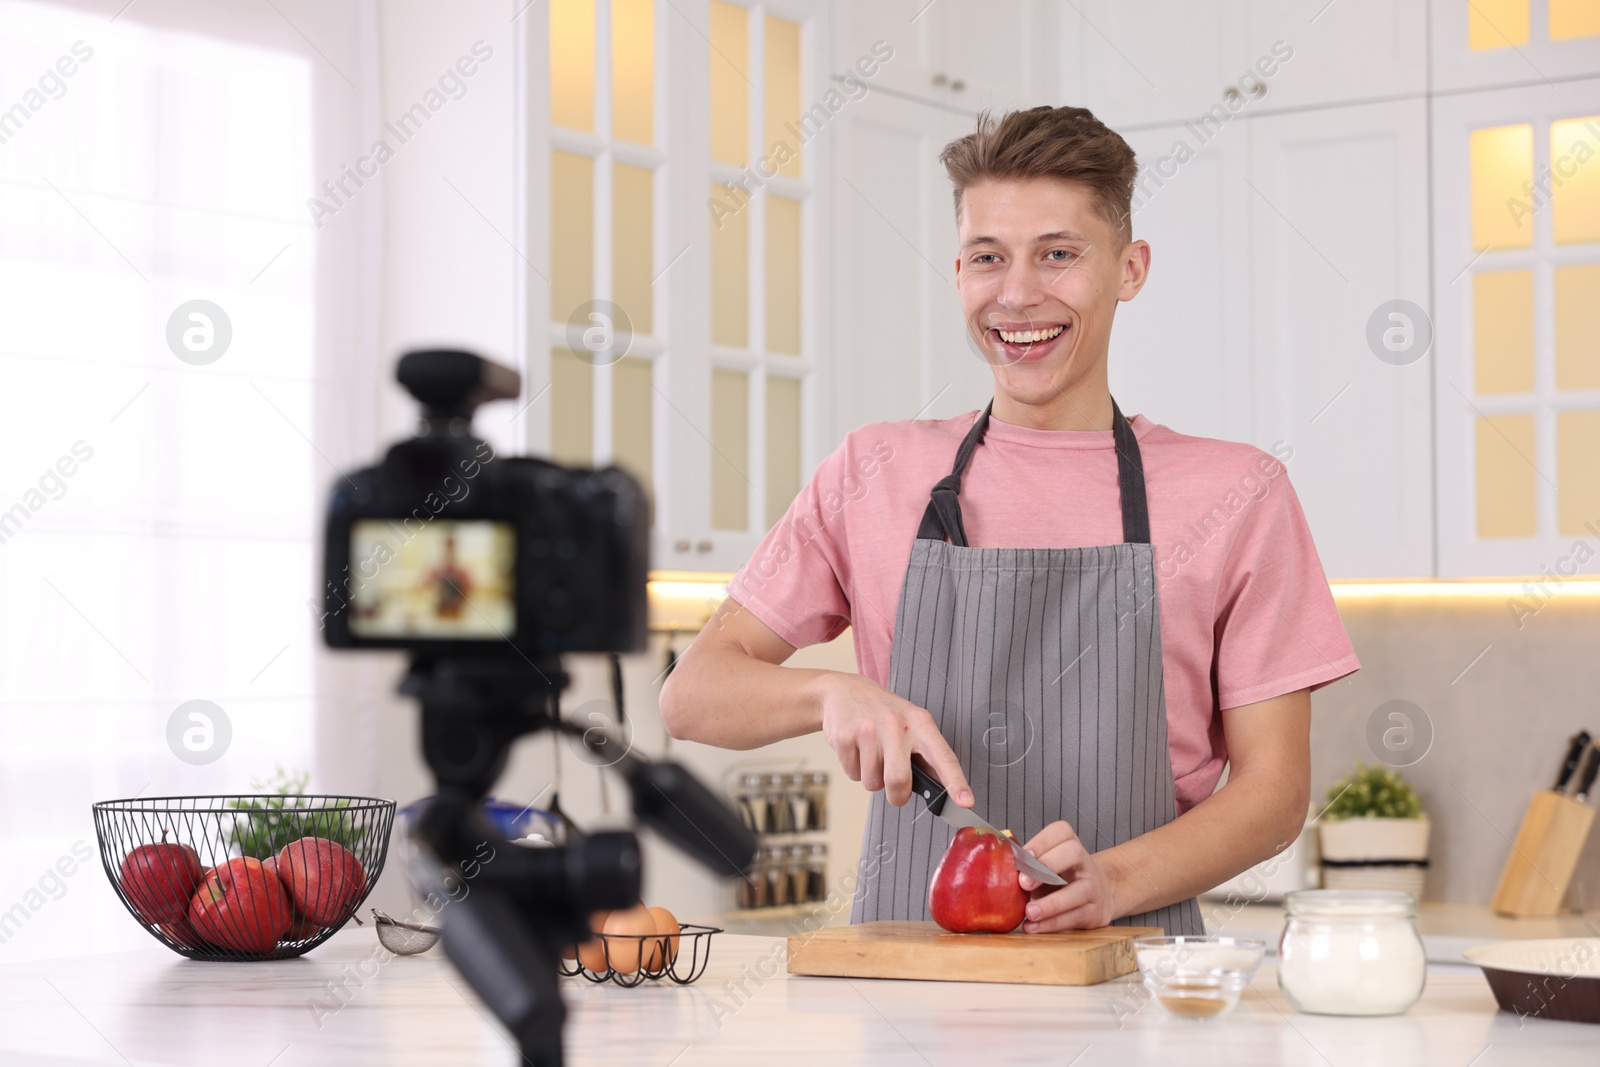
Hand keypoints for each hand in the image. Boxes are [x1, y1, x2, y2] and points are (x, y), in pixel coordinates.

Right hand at [818, 673, 972, 808]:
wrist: (845, 690)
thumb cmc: (884, 713)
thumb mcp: (911, 723)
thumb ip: (925, 754)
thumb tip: (941, 788)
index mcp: (920, 722)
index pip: (943, 756)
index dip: (956, 782)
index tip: (966, 803)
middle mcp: (896, 724)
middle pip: (898, 780)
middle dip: (896, 795)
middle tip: (895, 789)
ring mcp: (869, 729)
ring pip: (872, 782)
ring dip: (872, 778)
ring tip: (871, 754)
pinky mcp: (845, 736)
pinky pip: (852, 774)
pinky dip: (855, 769)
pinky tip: (857, 749)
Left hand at [1016, 820, 1118, 931]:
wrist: (1098, 896)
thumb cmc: (1061, 878)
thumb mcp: (1046, 865)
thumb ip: (1026, 863)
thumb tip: (992, 866)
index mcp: (1070, 844)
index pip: (1061, 832)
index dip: (1041, 842)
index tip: (1022, 854)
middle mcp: (1084, 862)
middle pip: (1073, 853)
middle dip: (1047, 866)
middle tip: (1023, 883)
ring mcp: (1093, 886)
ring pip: (1078, 891)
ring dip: (1051, 904)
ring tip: (1029, 912)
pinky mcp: (1095, 912)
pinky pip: (1075, 917)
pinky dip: (1052, 924)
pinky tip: (1033, 927)